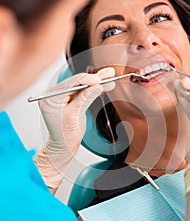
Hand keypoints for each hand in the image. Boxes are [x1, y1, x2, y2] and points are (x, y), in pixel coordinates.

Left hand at [34, 67, 114, 188]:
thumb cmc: (63, 136)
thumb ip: (85, 99)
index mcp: (50, 98)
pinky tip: (104, 84)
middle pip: (76, 82)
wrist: (63, 147)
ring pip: (81, 86)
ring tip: (109, 76)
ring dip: (96, 82)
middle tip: (107, 74)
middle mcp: (54, 95)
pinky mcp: (70, 100)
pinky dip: (94, 89)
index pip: (70, 83)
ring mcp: (63, 97)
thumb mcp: (74, 116)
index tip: (99, 79)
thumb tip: (97, 86)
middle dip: (93, 79)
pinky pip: (83, 91)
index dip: (86, 79)